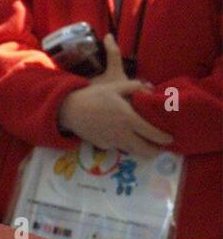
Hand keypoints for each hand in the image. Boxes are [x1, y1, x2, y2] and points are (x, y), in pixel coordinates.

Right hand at [56, 34, 171, 157]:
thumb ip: (133, 87)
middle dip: (156, 151)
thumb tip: (148, 88)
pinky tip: (119, 136)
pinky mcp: (103, 146)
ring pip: (133, 152)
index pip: (154, 135)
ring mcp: (113, 142)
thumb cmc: (93, 96)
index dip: (165, 139)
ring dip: (141, 150)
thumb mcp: (114, 86)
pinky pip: (117, 147)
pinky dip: (122, 144)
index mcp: (130, 119)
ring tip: (144, 144)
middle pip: (146, 151)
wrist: (69, 109)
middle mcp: (124, 134)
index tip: (170, 139)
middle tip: (160, 147)